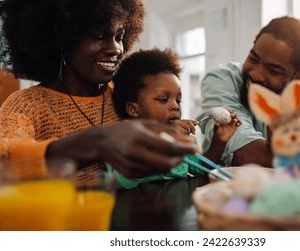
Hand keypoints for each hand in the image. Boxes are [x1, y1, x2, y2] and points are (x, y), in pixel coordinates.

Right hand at [47, 119, 197, 178]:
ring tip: (172, 153)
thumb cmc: (127, 130)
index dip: (185, 149)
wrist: (102, 142)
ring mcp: (131, 166)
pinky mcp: (130, 174)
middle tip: (185, 153)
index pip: (168, 146)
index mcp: (139, 137)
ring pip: (161, 170)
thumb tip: (188, 139)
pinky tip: (157, 158)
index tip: (197, 148)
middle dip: (180, 159)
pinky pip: (152, 173)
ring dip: (172, 163)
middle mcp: (134, 153)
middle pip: (166, 163)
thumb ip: (168, 130)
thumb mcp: (146, 124)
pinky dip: (160, 167)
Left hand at [213, 110, 240, 141]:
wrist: (221, 138)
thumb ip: (216, 126)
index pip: (227, 113)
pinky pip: (239, 123)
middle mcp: (229, 120)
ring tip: (234, 120)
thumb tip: (217, 123)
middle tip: (232, 115)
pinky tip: (238, 123)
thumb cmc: (217, 132)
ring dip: (236, 118)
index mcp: (224, 118)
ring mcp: (232, 123)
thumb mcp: (216, 128)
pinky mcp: (235, 127)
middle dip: (233, 114)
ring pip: (236, 118)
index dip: (228, 111)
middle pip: (232, 115)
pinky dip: (239, 122)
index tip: (229, 110)